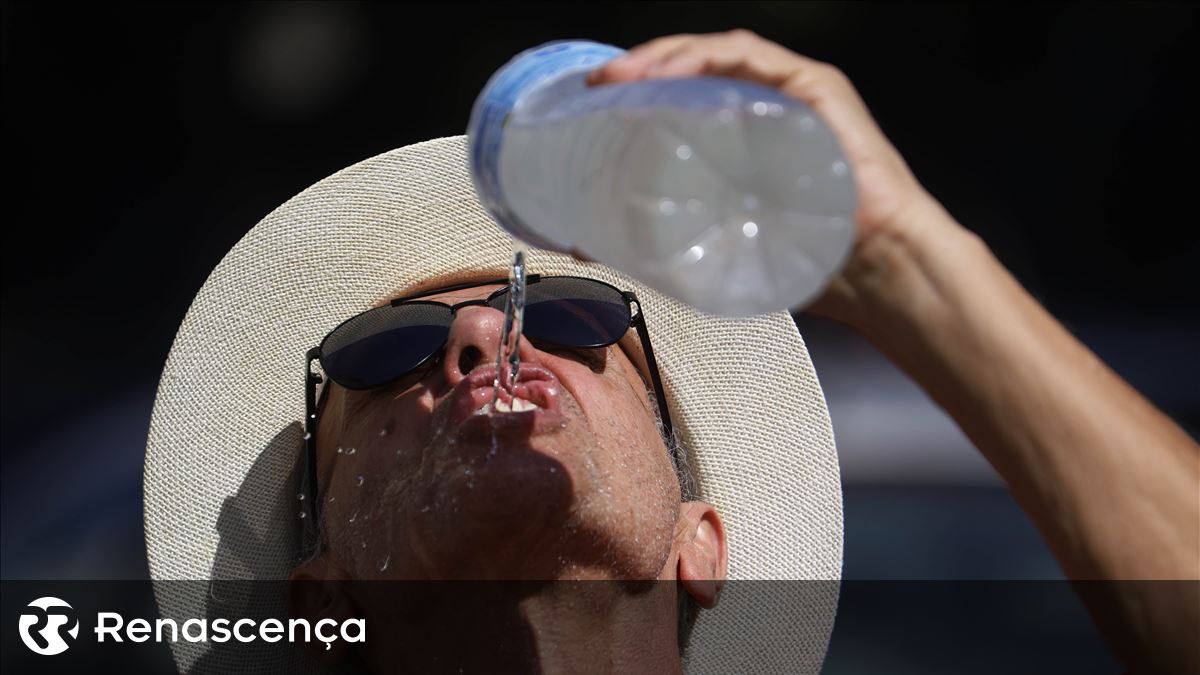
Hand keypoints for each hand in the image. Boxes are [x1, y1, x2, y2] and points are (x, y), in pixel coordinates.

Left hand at [587, 30, 965, 322]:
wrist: (877, 269)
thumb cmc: (809, 261)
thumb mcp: (721, 246)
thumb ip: (668, 239)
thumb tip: (589, 247)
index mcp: (743, 135)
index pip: (683, 94)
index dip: (637, 90)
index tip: (594, 103)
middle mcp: (766, 105)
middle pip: (694, 69)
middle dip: (641, 69)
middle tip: (599, 85)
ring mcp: (792, 92)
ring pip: (719, 53)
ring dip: (665, 57)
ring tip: (625, 75)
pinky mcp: (817, 88)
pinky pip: (753, 56)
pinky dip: (708, 56)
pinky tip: (674, 72)